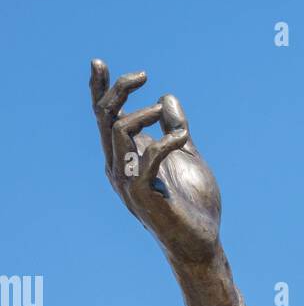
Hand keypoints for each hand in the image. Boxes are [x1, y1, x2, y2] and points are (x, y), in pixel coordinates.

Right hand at [90, 61, 221, 263]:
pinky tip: (183, 139)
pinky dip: (165, 142)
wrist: (201, 242)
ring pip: (118, 133)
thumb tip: (167, 98)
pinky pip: (146, 159)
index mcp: (126, 156)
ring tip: (167, 116)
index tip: (99, 63)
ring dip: (143, 115)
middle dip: (117, 90)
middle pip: (105, 118)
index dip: (100, 91)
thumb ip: (176, 129)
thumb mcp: (187, 156)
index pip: (105, 119)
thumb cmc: (193, 203)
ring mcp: (128, 182)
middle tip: (143, 76)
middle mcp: (119, 167)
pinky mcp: (144, 196)